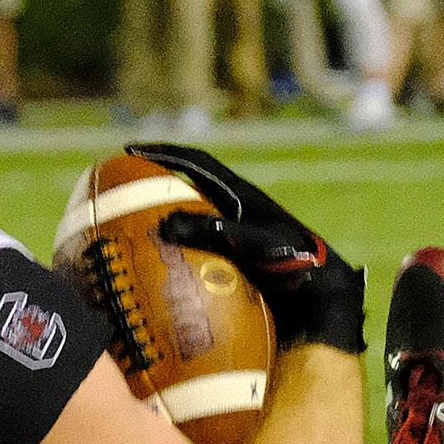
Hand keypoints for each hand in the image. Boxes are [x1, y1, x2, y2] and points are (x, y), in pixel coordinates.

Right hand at [129, 142, 366, 352]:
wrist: (321, 293)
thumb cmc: (293, 261)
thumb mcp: (252, 242)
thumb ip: (213, 231)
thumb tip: (166, 225)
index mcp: (239, 194)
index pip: (195, 162)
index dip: (164, 152)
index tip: (131, 150)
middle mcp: (233, 211)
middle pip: (188, 190)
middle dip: (157, 187)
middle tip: (122, 193)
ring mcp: (232, 236)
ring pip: (190, 223)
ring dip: (164, 224)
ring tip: (131, 234)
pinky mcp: (232, 261)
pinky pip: (195, 251)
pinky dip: (174, 256)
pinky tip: (155, 273)